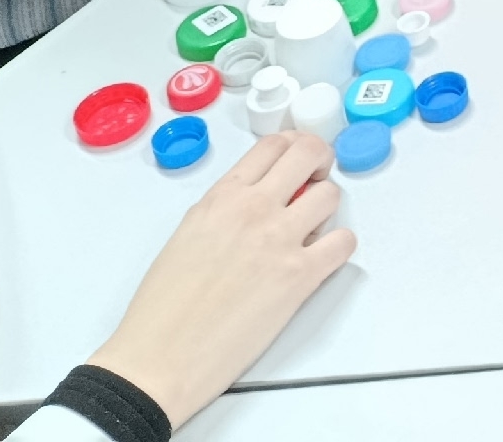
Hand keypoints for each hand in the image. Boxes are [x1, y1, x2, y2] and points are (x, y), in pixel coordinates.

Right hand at [83, 132, 353, 428]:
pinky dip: (339, 247)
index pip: (272, 145)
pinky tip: (322, 259)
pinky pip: (343, 242)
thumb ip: (224, 211)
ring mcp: (280, 240)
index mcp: (221, 199)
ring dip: (327, 208)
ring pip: (331, 195)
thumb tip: (256, 203)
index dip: (294, 146)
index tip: (300, 158)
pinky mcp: (300, 276)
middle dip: (320, 161)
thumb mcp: (186, 236)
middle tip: (316, 179)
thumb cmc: (162, 308)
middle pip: (309, 153)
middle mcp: (253, 209)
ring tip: (312, 228)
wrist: (159, 357)